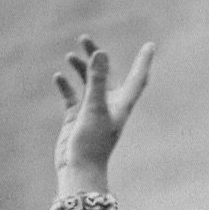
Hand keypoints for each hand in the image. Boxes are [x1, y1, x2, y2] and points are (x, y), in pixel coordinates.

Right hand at [53, 35, 154, 175]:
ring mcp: (92, 111)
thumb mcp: (94, 108)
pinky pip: (71, 95)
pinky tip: (58, 77)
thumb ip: (97, 79)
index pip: (137, 79)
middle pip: (106, 75)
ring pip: (87, 82)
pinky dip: (66, 85)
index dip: (143, 62)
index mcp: (121, 105)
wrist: (79, 170)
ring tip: (69, 56)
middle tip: (84, 38)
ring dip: (80, 68)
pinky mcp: (76, 117)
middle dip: (96, 56)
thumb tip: (101, 52)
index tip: (150, 45)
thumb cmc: (92, 144)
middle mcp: (109, 106)